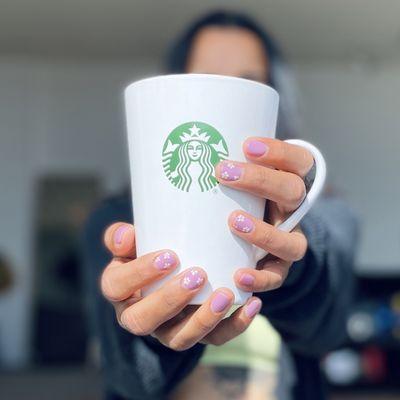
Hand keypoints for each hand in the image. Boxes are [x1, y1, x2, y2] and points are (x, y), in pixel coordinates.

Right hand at [100, 222, 261, 350]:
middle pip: (143, 321)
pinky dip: (235, 325)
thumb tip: (126, 235)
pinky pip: (214, 339)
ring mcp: (168, 330)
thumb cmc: (149, 253)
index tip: (169, 255)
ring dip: (205, 319)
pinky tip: (252, 304)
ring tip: (227, 295)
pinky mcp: (195, 334)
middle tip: (197, 275)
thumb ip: (122, 236)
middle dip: (170, 300)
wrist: (168, 272)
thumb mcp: (133, 242)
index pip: (116, 287)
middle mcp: (139, 316)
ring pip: (180, 339)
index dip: (139, 273)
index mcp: (120, 291)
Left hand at [215, 138, 313, 291]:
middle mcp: (293, 211)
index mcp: (287, 182)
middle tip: (224, 172)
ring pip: (293, 240)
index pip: (299, 160)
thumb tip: (171, 148)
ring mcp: (289, 241)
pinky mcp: (278, 268)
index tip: (246, 145)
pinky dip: (260, 278)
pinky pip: (276, 276)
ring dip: (264, 232)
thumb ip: (218, 168)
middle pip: (293, 191)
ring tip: (234, 222)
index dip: (279, 152)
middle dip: (260, 180)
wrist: (250, 237)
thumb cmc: (234, 198)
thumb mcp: (234, 180)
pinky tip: (238, 275)